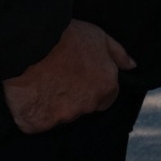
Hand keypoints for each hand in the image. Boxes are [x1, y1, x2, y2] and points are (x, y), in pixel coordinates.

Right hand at [2, 20, 134, 133]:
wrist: (31, 45)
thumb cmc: (67, 38)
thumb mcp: (100, 38)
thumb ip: (118, 55)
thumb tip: (131, 66)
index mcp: (106, 87)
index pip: (106, 99)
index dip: (92, 89)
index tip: (78, 79)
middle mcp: (88, 105)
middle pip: (83, 108)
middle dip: (73, 98)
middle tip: (57, 79)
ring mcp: (63, 116)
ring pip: (59, 116)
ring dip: (52, 106)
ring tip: (41, 85)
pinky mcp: (38, 123)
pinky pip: (36, 123)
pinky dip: (31, 114)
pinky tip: (28, 96)